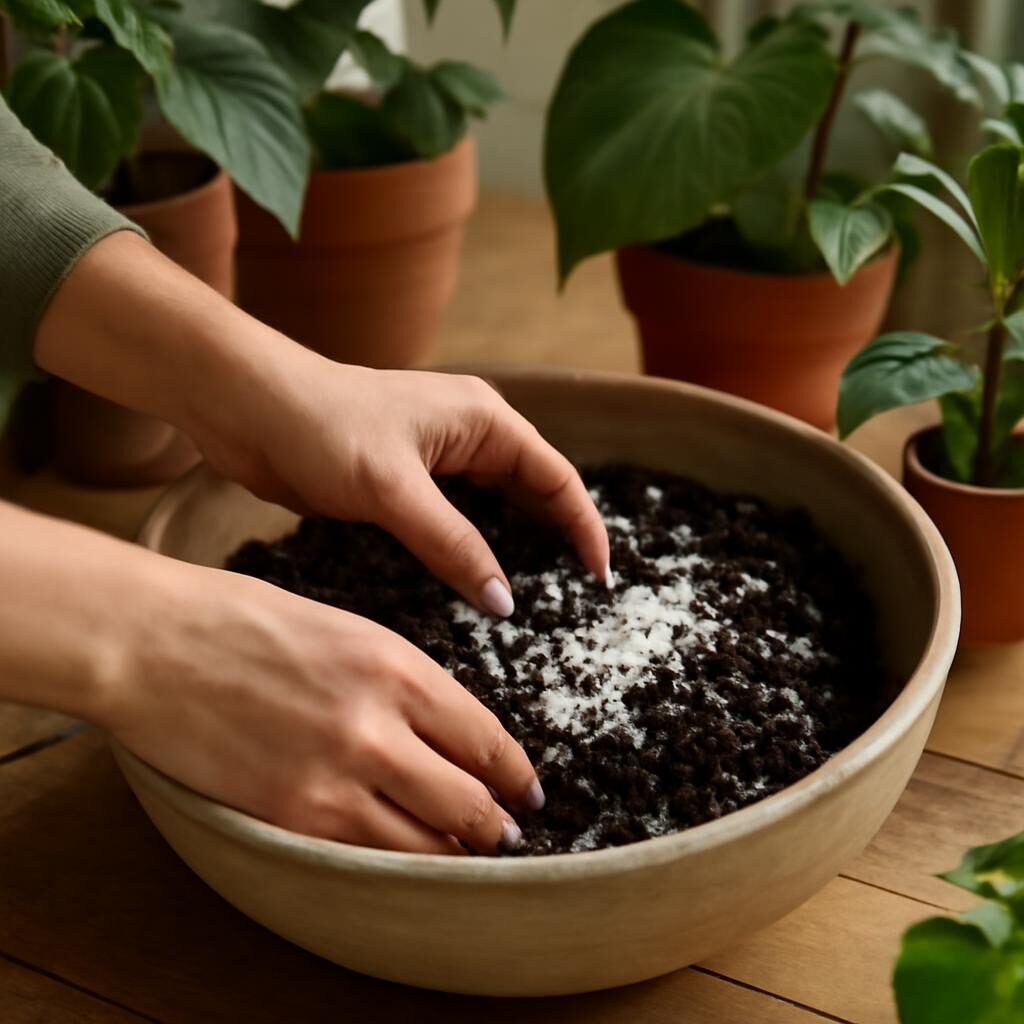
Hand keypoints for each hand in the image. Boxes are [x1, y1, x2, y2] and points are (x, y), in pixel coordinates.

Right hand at [110, 562, 542, 853]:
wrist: (153, 644)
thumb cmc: (244, 622)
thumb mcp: (347, 631)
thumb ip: (403, 683)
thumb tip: (448, 731)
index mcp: (398, 668)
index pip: (485, 738)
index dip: (515, 773)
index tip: (529, 789)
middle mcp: (379, 728)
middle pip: (470, 803)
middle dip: (497, 824)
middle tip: (508, 831)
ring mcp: (335, 779)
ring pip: (427, 844)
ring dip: (454, 853)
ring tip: (465, 854)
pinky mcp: (292, 818)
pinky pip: (368, 860)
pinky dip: (398, 866)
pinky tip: (406, 863)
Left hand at [199, 360, 610, 616]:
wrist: (246, 406)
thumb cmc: (321, 426)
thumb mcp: (393, 490)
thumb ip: (453, 545)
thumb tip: (504, 600)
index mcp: (483, 420)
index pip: (556, 478)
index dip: (584, 527)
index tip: (600, 578)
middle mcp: (468, 435)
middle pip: (532, 492)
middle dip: (555, 539)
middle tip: (572, 598)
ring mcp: (435, 457)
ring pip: (493, 508)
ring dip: (513, 546)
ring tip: (533, 598)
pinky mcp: (403, 480)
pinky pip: (455, 519)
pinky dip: (471, 548)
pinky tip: (472, 583)